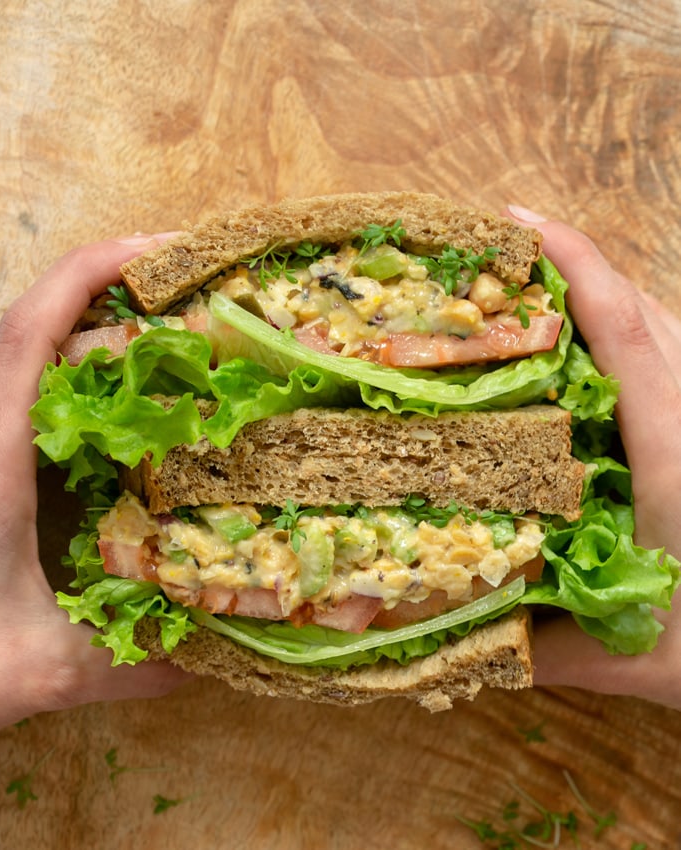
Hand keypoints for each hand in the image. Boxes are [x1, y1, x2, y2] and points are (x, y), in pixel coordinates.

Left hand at [0, 235, 192, 734]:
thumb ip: (130, 667)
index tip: (157, 250)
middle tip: (185, 298)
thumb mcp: (41, 670)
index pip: (29, 336)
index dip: (88, 275)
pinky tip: (116, 400)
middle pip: (32, 327)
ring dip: (87, 328)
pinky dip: (67, 368)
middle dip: (107, 293)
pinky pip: (21, 389)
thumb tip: (217, 657)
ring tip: (161, 334)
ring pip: (21, 354)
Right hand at [507, 206, 680, 709]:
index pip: (624, 334)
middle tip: (503, 251)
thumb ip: (550, 653)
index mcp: (674, 452)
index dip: (576, 267)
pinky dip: (630, 333)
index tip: (520, 222)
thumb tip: (457, 639)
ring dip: (604, 296)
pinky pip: (673, 358)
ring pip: (664, 328)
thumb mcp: (641, 663)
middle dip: (576, 266)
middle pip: (643, 311)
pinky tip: (594, 354)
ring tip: (540, 289)